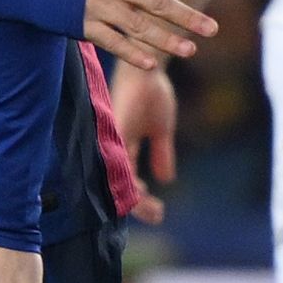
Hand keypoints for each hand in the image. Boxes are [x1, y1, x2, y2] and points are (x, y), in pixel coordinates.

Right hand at [83, 0, 222, 69]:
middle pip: (157, 2)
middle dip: (186, 16)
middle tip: (213, 29)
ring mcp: (100, 7)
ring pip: (138, 27)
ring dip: (165, 40)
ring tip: (191, 50)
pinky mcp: (86, 26)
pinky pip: (113, 42)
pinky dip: (131, 53)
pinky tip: (151, 64)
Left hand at [110, 59, 178, 221]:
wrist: (150, 66)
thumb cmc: (151, 91)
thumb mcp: (162, 129)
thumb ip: (161, 153)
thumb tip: (166, 180)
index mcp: (125, 146)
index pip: (130, 181)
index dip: (142, 201)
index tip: (159, 212)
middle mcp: (117, 146)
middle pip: (123, 186)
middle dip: (140, 207)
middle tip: (158, 216)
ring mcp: (116, 140)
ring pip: (121, 181)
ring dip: (138, 200)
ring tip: (154, 210)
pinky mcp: (118, 131)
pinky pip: (121, 165)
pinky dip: (131, 184)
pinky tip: (142, 194)